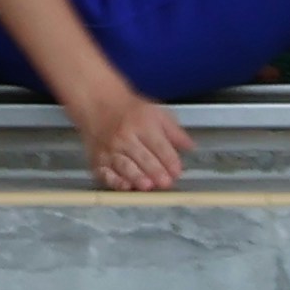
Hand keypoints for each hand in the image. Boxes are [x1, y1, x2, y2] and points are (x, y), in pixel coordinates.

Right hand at [69, 86, 192, 192]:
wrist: (99, 104)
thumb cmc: (131, 111)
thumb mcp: (157, 113)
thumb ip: (174, 132)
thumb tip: (190, 146)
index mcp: (143, 124)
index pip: (159, 144)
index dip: (169, 159)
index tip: (177, 170)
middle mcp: (125, 137)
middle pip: (142, 157)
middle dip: (155, 171)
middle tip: (166, 182)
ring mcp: (110, 149)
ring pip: (125, 166)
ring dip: (137, 177)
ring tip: (148, 186)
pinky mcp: (98, 160)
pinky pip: (106, 173)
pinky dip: (115, 181)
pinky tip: (125, 186)